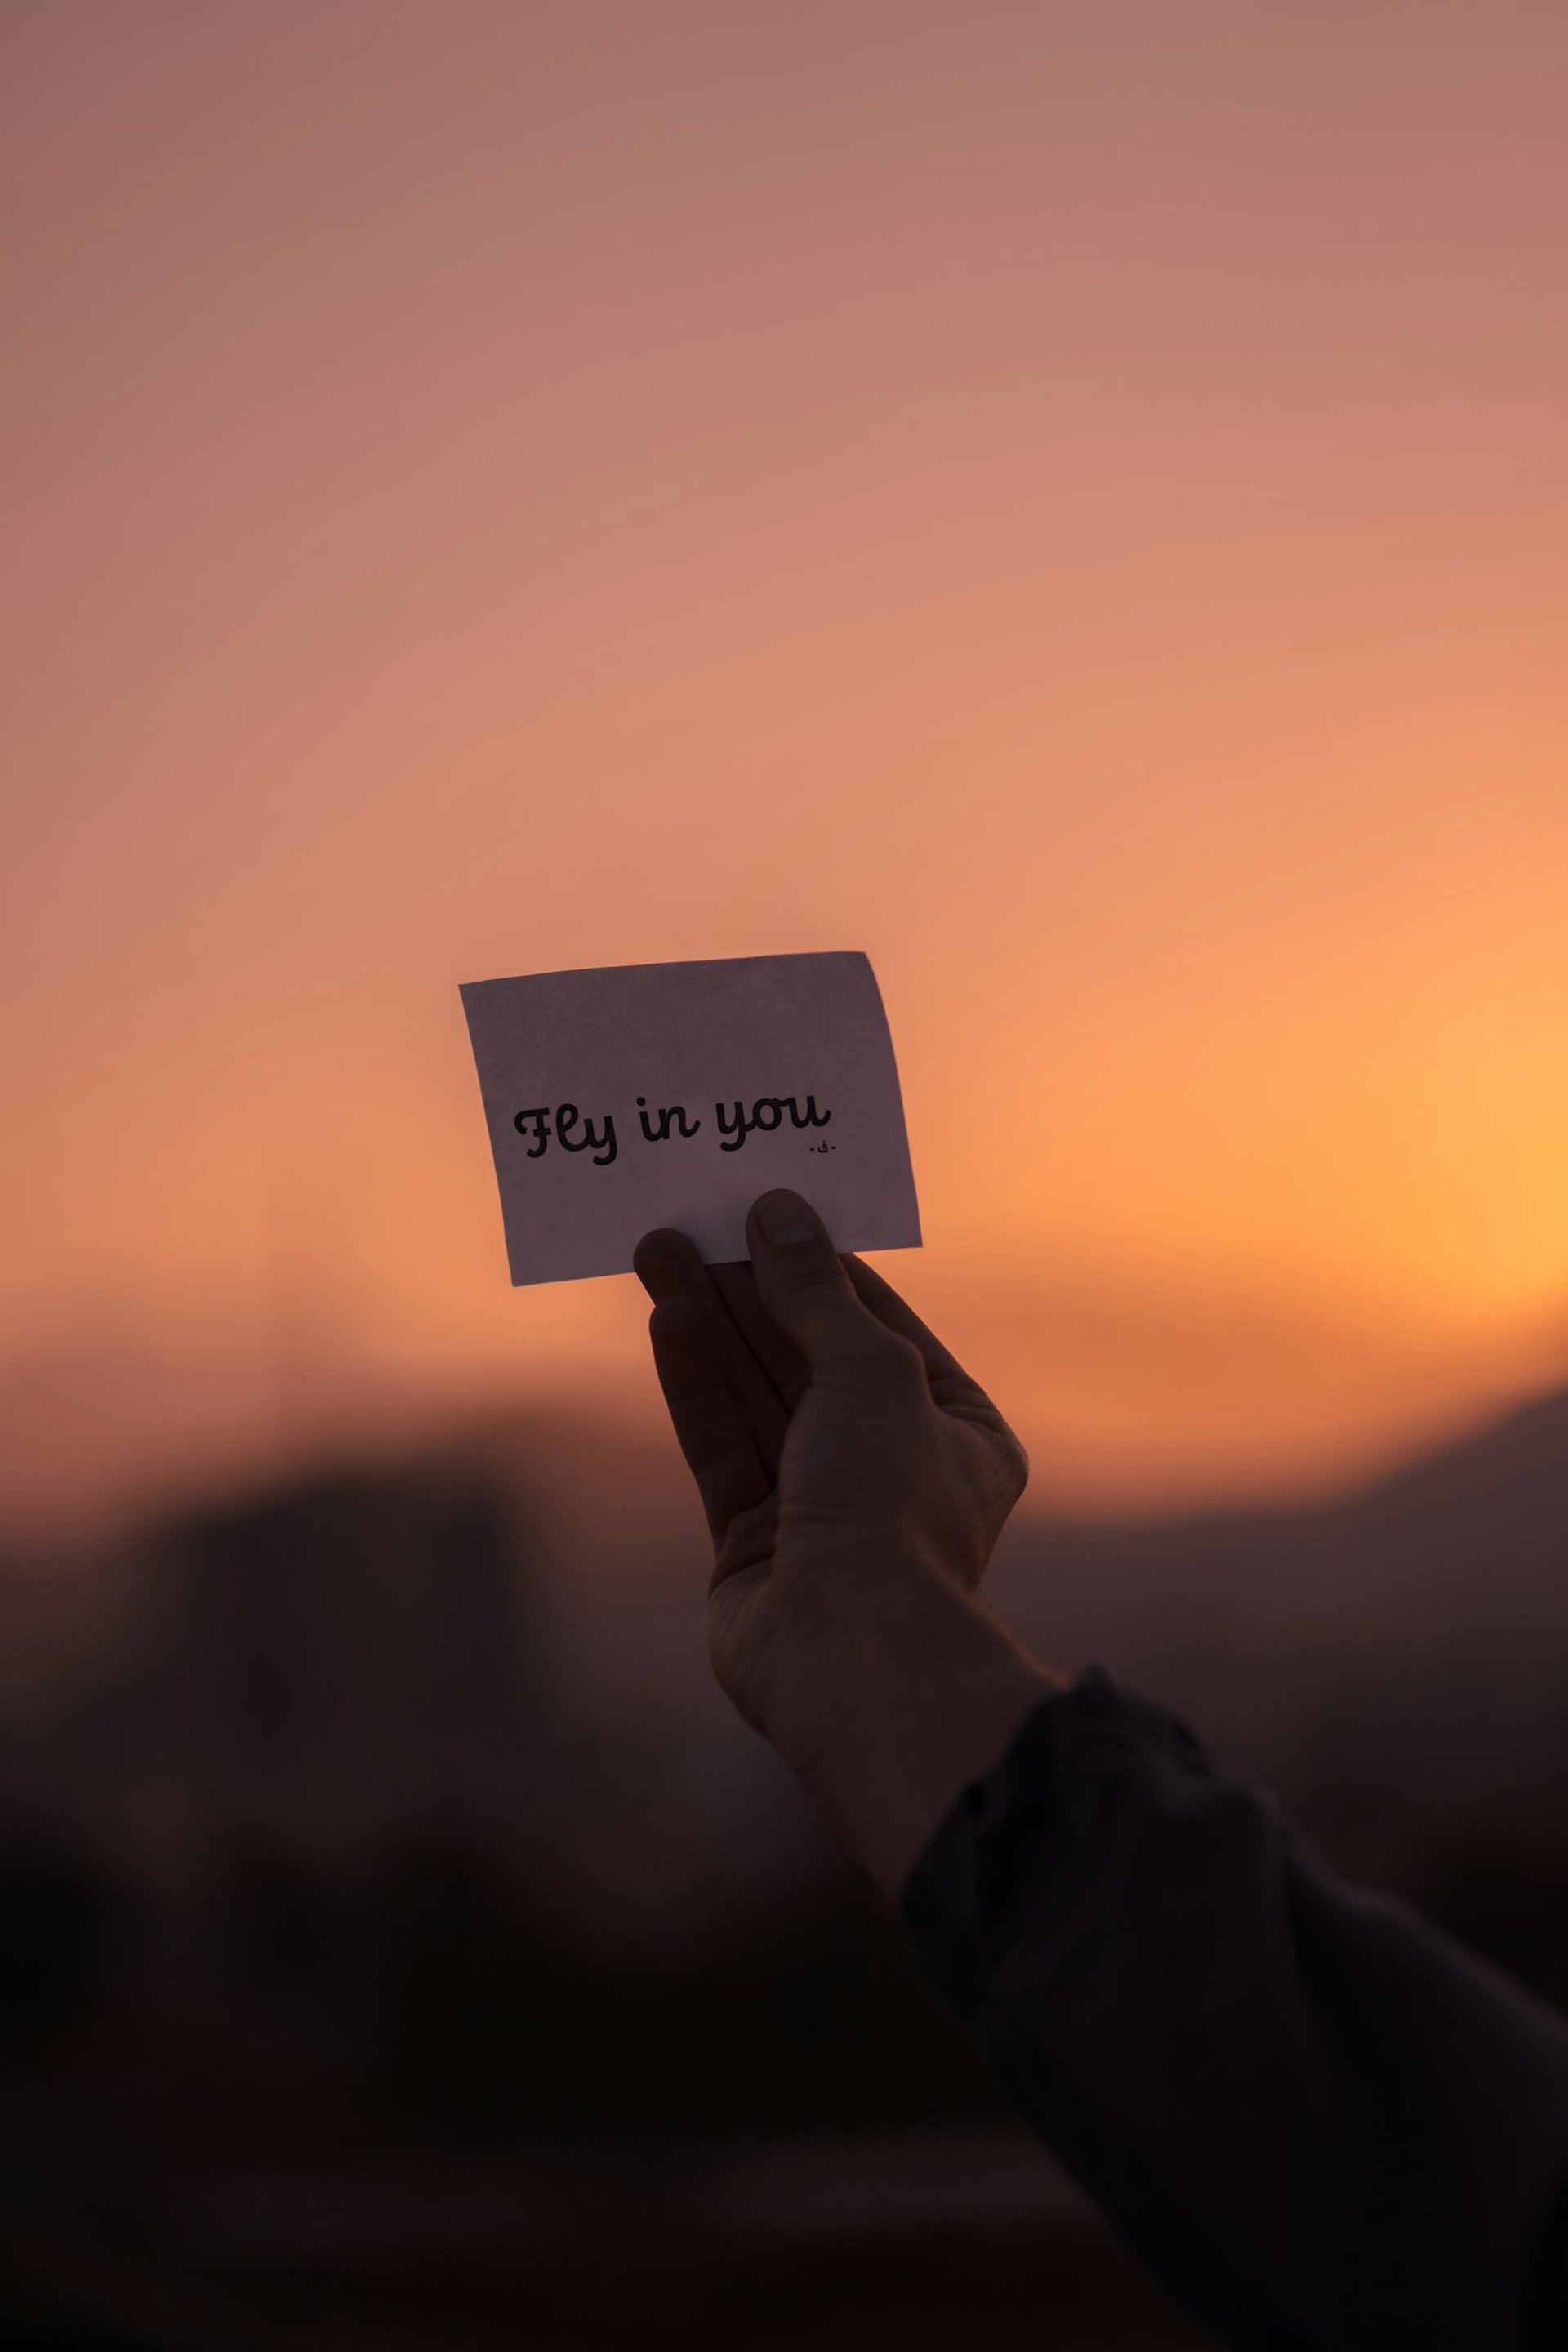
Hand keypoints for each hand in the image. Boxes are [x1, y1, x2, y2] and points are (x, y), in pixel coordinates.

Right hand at [634, 1190, 1053, 1892]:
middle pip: (808, 1356)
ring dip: (710, 1318)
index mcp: (959, 1433)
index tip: (769, 1208)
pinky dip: (696, 1381)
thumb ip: (816, 1294)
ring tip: (657, 1245)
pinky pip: (723, 1443)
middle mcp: (893, 1469)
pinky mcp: (754, 1544)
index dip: (823, 1265)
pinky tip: (666, 1317)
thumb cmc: (892, 1504)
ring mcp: (820, 1509)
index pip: (882, 1327)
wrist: (850, 1650)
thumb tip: (779, 1213)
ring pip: (756, 1393)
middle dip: (751, 1287)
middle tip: (693, 1216)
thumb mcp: (869, 1372)